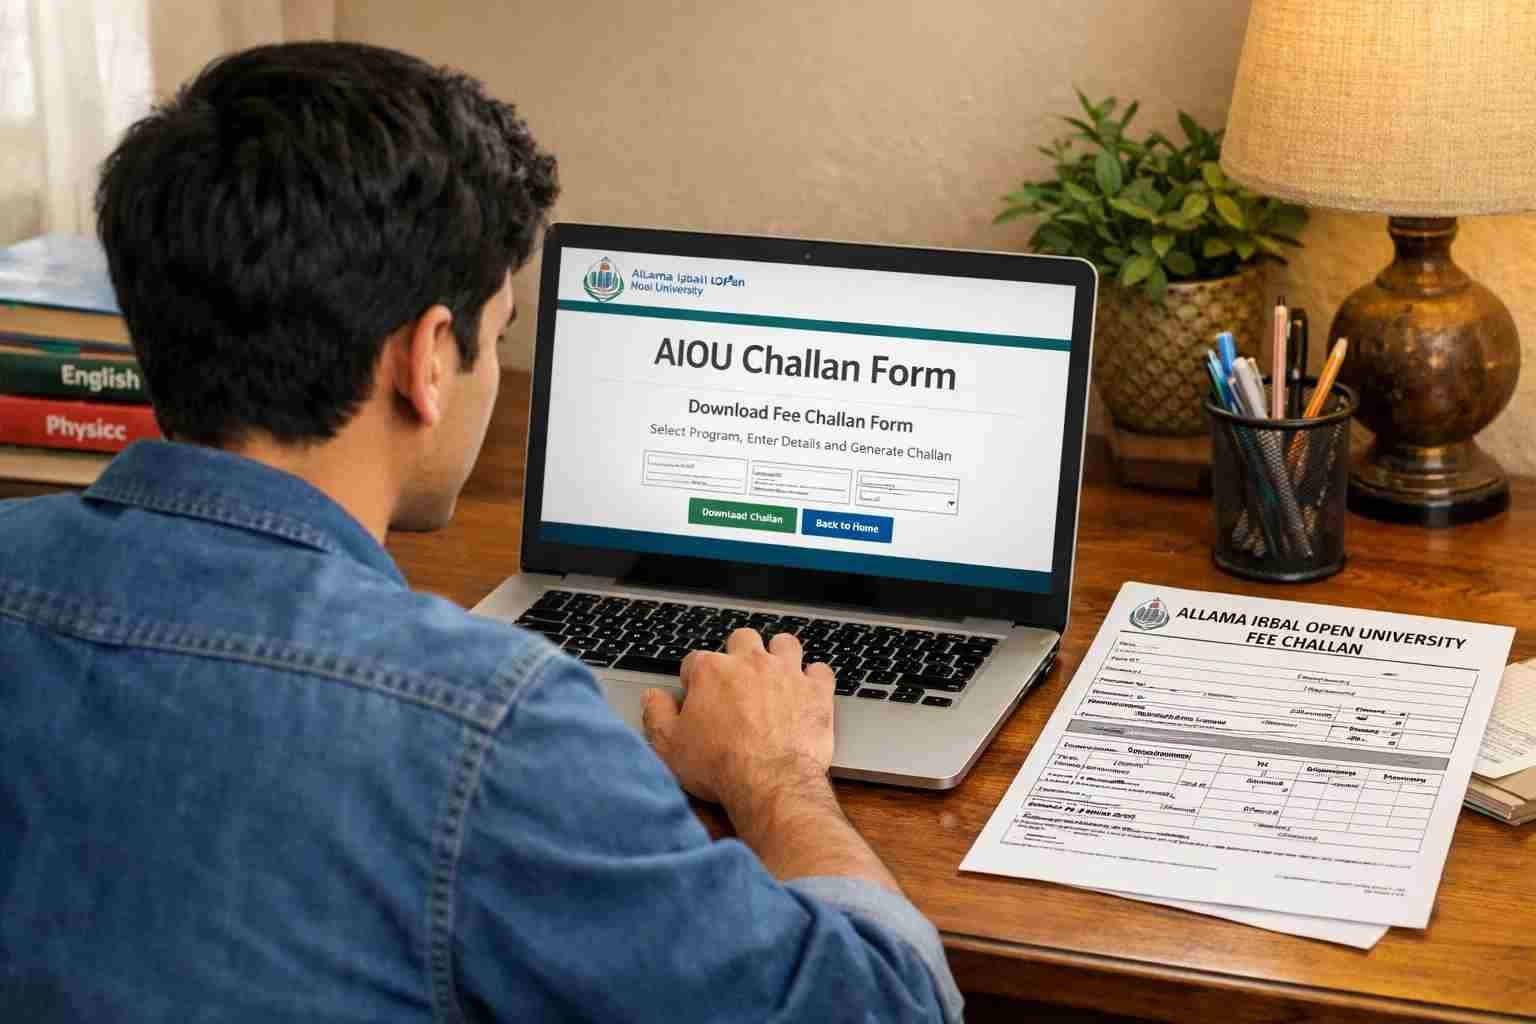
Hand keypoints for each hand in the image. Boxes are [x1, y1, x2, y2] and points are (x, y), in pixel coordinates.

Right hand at [641, 628, 835, 810]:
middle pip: (743, 639)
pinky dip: (815, 678)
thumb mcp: (670, 746)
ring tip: (776, 674)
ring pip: (784, 643)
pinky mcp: (816, 691)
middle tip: (738, 679)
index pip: (697, 660)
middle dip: (739, 653)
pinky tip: (809, 691)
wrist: (769, 784)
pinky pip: (821, 670)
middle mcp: (750, 663)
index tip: (698, 695)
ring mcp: (786, 673)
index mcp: (712, 671)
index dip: (695, 678)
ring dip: (780, 655)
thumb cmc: (720, 767)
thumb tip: (653, 697)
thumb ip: (657, 715)